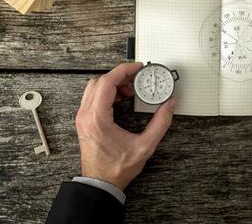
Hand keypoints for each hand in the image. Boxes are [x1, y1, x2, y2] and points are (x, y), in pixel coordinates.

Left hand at [75, 62, 175, 189]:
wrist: (100, 183)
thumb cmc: (116, 168)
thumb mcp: (144, 146)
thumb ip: (160, 124)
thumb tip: (169, 106)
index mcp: (97, 118)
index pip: (107, 82)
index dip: (124, 70)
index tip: (137, 67)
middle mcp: (86, 115)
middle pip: (100, 81)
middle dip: (120, 76)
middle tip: (136, 78)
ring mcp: (83, 118)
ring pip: (94, 88)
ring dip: (112, 84)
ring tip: (129, 91)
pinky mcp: (84, 122)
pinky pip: (92, 97)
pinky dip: (106, 93)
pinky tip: (120, 100)